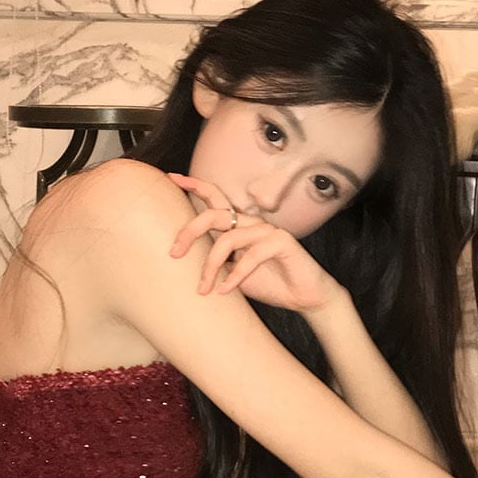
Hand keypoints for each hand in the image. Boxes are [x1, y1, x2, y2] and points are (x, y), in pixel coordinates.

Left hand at [166, 173, 340, 311]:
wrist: (305, 298)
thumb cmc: (272, 284)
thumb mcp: (234, 273)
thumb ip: (216, 261)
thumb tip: (186, 260)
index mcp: (240, 226)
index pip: (215, 199)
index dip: (195, 186)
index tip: (172, 179)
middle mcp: (252, 223)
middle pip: (214, 215)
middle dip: (189, 232)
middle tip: (174, 253)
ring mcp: (268, 230)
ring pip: (228, 239)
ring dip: (210, 266)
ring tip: (203, 288)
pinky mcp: (281, 242)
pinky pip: (250, 256)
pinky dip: (235, 275)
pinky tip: (225, 290)